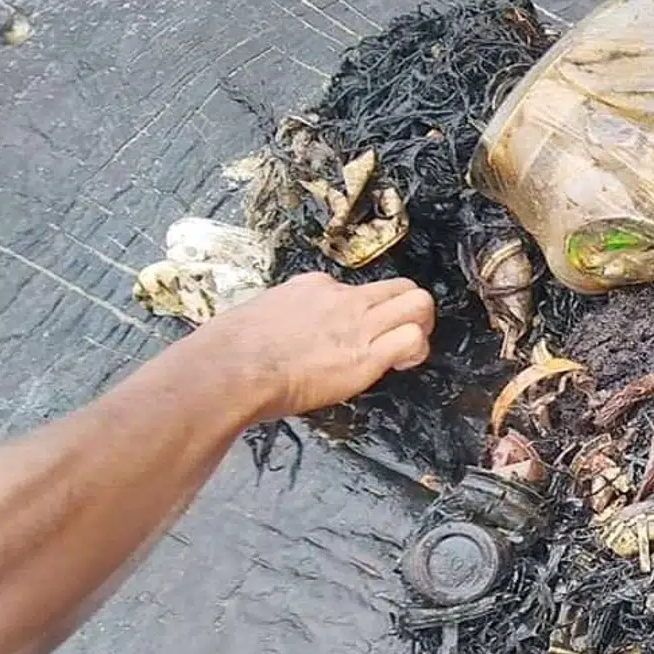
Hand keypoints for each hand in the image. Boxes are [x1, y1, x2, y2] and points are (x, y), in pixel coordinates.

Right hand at [193, 272, 435, 419]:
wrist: (232, 367)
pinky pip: (413, 339)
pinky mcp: (366, 355)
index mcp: (314, 287)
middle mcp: (342, 298)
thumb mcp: (258, 315)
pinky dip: (417, 351)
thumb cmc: (231, 350)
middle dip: (410, 309)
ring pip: (418, 303)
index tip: (354, 333)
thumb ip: (281, 318)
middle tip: (402, 333)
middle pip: (401, 286)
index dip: (363, 312)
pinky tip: (402, 364)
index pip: (356, 289)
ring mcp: (358, 323)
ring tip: (409, 349)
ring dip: (422, 325)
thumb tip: (280, 333)